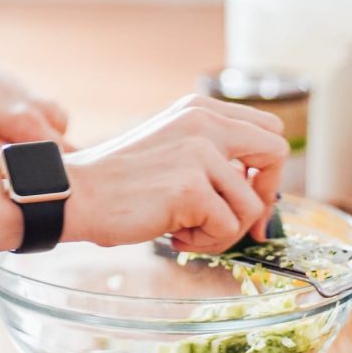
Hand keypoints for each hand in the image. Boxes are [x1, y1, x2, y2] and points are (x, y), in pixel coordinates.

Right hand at [63, 95, 287, 252]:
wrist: (76, 195)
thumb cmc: (120, 183)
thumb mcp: (171, 148)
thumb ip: (212, 154)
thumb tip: (256, 189)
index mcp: (201, 110)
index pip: (266, 130)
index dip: (267, 170)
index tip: (252, 199)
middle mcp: (205, 123)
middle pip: (275, 154)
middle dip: (265, 197)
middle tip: (242, 225)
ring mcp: (200, 153)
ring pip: (250, 204)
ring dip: (223, 231)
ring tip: (186, 232)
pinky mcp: (192, 187)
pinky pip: (227, 226)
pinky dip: (205, 242)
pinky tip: (175, 237)